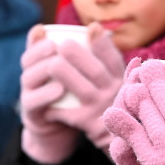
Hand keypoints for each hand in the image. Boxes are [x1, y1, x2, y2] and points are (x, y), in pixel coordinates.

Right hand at [19, 26, 80, 163]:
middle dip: (40, 51)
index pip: (33, 47)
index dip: (36, 39)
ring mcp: (29, 94)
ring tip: (56, 64)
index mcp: (40, 64)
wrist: (62, 128)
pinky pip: (34, 103)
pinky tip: (58, 90)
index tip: (45, 30)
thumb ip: (84, 55)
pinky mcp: (32, 113)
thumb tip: (100, 30)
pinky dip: (45, 95)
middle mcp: (31, 76)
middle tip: (56, 46)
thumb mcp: (77, 75)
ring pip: (28, 78)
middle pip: (27, 60)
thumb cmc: (73, 96)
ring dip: (41, 70)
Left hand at [43, 22, 125, 151]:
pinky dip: (55, 107)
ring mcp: (101, 108)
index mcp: (120, 79)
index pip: (114, 59)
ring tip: (51, 65)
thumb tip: (93, 28)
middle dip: (79, 56)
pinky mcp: (88, 124)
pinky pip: (69, 113)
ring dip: (66, 76)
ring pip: (84, 90)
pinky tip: (44, 99)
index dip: (103, 43)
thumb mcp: (115, 82)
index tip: (92, 27)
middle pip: (97, 72)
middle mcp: (113, 92)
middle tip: (63, 44)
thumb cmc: (108, 99)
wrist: (113, 136)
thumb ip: (107, 61)